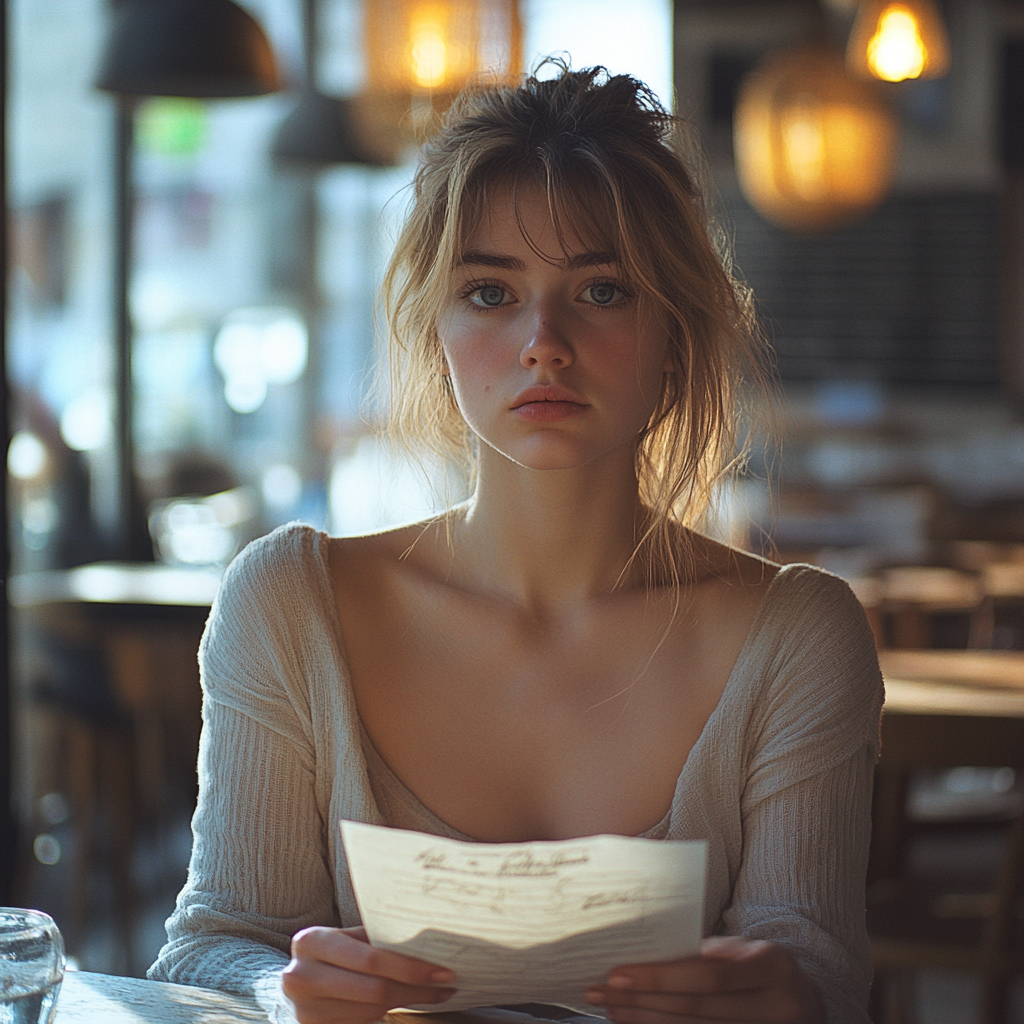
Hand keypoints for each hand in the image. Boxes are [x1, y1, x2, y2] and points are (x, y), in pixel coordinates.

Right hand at [281, 925, 455, 1023]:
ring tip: (430, 992)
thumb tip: (429, 943)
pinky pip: (361, 1022)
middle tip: (445, 984)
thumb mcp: (347, 937)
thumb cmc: (333, 953)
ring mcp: (304, 1010)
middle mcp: (300, 976)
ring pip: (371, 1010)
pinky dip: (386, 1013)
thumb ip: (376, 938)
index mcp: (311, 942)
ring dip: (405, 1002)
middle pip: (374, 989)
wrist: (296, 981)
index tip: (442, 970)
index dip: (410, 967)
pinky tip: (402, 1002)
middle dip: (416, 988)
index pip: (371, 958)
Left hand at [583, 937, 824, 1023]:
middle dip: (642, 1001)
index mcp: (772, 964)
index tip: (617, 974)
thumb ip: (701, 957)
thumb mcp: (741, 951)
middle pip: (697, 1007)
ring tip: (613, 1009)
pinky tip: (641, 1023)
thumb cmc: (759, 967)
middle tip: (601, 993)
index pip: (708, 975)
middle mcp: (778, 1004)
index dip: (660, 978)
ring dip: (647, 1021)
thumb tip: (639, 961)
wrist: (805, 999)